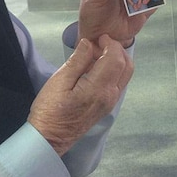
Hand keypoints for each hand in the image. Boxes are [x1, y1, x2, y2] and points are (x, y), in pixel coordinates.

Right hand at [29, 35, 132, 155]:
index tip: (99, 38)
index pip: (116, 59)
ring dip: (116, 60)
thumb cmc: (50, 110)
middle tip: (99, 44)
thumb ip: (77, 61)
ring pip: (125, 75)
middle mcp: (110, 96)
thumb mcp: (59, 81)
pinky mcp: (106, 107)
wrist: (49, 138)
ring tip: (96, 55)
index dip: (110, 44)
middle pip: (127, 66)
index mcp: (99, 88)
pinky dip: (113, 71)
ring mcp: (110, 103)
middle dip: (117, 50)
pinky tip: (96, 68)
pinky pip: (118, 83)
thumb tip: (89, 44)